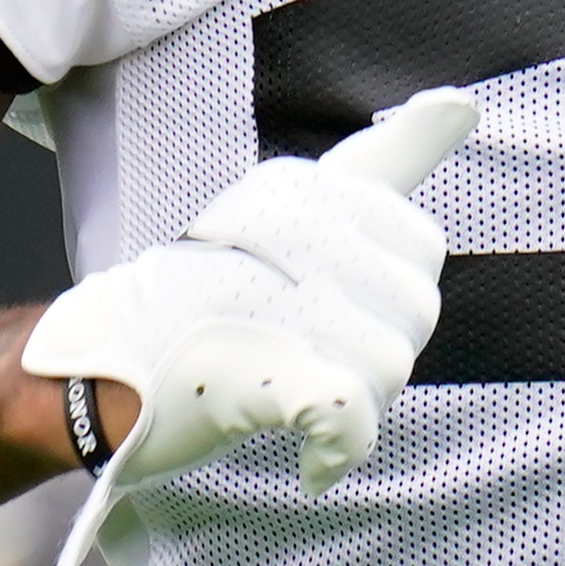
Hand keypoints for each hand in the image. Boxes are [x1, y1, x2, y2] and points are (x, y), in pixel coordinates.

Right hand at [22, 89, 475, 496]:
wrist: (101, 368)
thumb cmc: (210, 293)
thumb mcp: (294, 201)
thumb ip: (387, 156)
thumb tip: (463, 102)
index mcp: (305, 186)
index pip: (417, 243)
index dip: (387, 292)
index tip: (329, 304)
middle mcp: (297, 227)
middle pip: (416, 309)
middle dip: (378, 348)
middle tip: (305, 355)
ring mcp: (281, 297)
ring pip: (391, 366)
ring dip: (355, 404)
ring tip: (292, 397)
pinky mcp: (267, 369)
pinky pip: (352, 411)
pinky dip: (340, 449)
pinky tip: (314, 463)